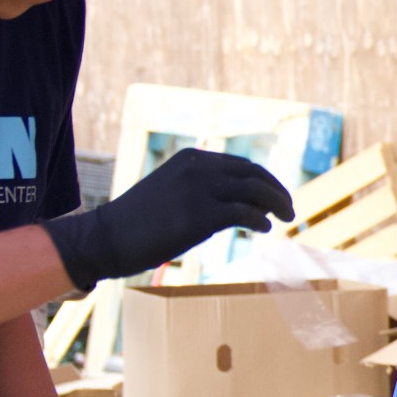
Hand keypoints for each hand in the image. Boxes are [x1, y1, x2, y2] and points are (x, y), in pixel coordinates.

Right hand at [45, 150, 296, 292]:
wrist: (107, 237)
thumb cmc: (138, 223)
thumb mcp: (171, 193)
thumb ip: (201, 191)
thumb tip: (240, 208)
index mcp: (192, 159)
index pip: (241, 165)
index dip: (264, 181)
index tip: (275, 197)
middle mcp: (198, 168)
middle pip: (254, 174)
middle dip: (277, 190)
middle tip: (289, 209)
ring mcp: (200, 189)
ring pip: (255, 191)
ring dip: (276, 204)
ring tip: (285, 219)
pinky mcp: (200, 215)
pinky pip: (245, 214)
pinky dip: (260, 221)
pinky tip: (265, 229)